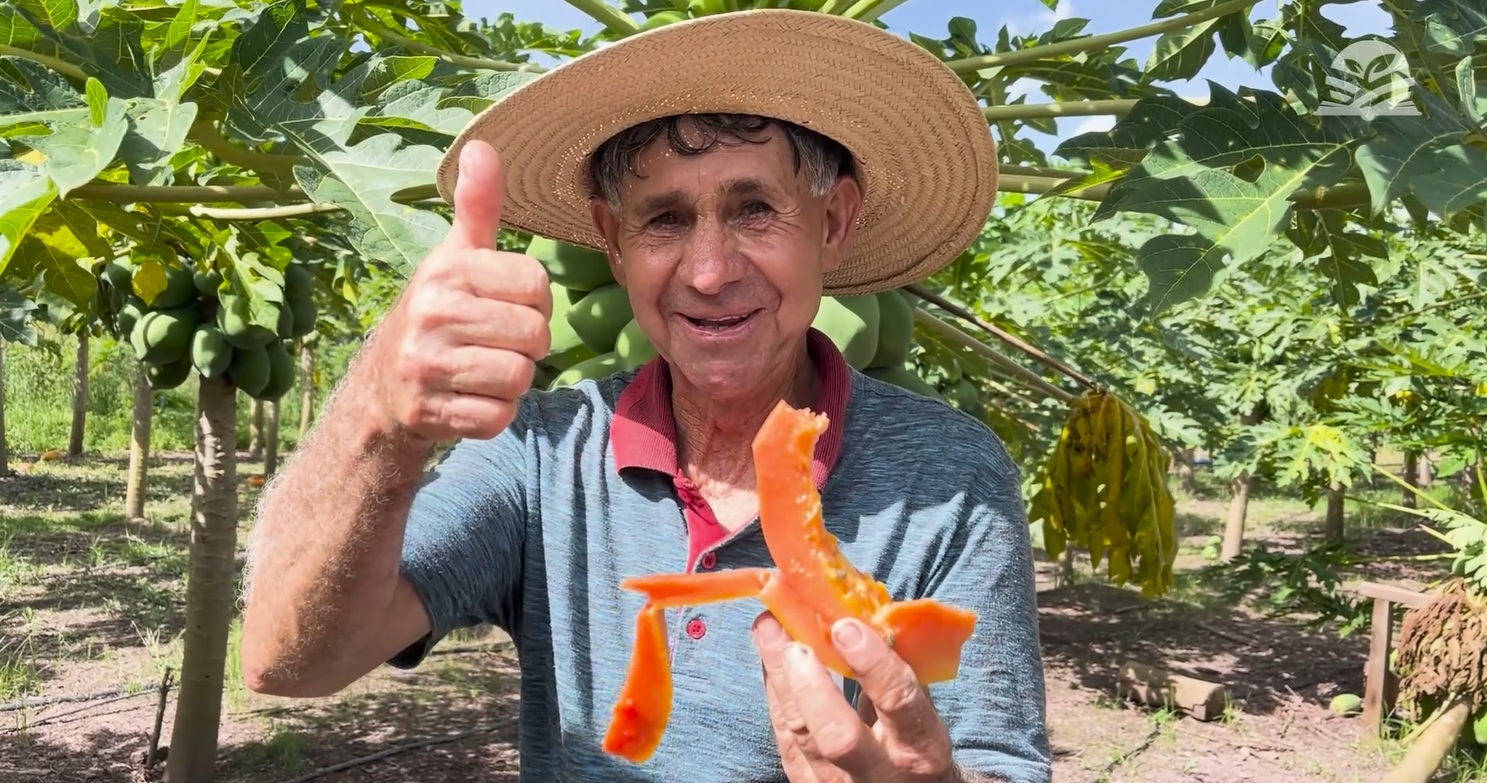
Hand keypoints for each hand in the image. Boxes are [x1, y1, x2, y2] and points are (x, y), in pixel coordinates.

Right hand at [359, 140, 552, 443]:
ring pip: (520, 377)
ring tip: (481, 369)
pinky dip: (494, 413)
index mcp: (444, 270)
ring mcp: (426, 366)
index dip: (534, 301)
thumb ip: (476, 207)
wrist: (384, 388)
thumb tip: (483, 146)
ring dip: (512, 380)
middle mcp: (431, 313)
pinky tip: (468, 398)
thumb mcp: (453, 256)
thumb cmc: (436, 313)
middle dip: (526, 345)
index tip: (505, 305)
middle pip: (535, 334)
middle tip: (494, 343)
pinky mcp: (429, 413)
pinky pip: (500, 417)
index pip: (536, 283)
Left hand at [752, 613, 958, 782]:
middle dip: (812, 685)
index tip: (847, 627)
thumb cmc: (918, 741)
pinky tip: (769, 660)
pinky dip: (775, 694)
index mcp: (921, 747)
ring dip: (780, 678)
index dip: (874, 665)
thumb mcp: (925, 710)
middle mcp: (879, 773)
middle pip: (839, 736)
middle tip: (795, 641)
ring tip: (767, 629)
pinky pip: (784, 738)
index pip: (900, 705)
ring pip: (801, 734)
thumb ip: (899, 669)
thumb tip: (863, 609)